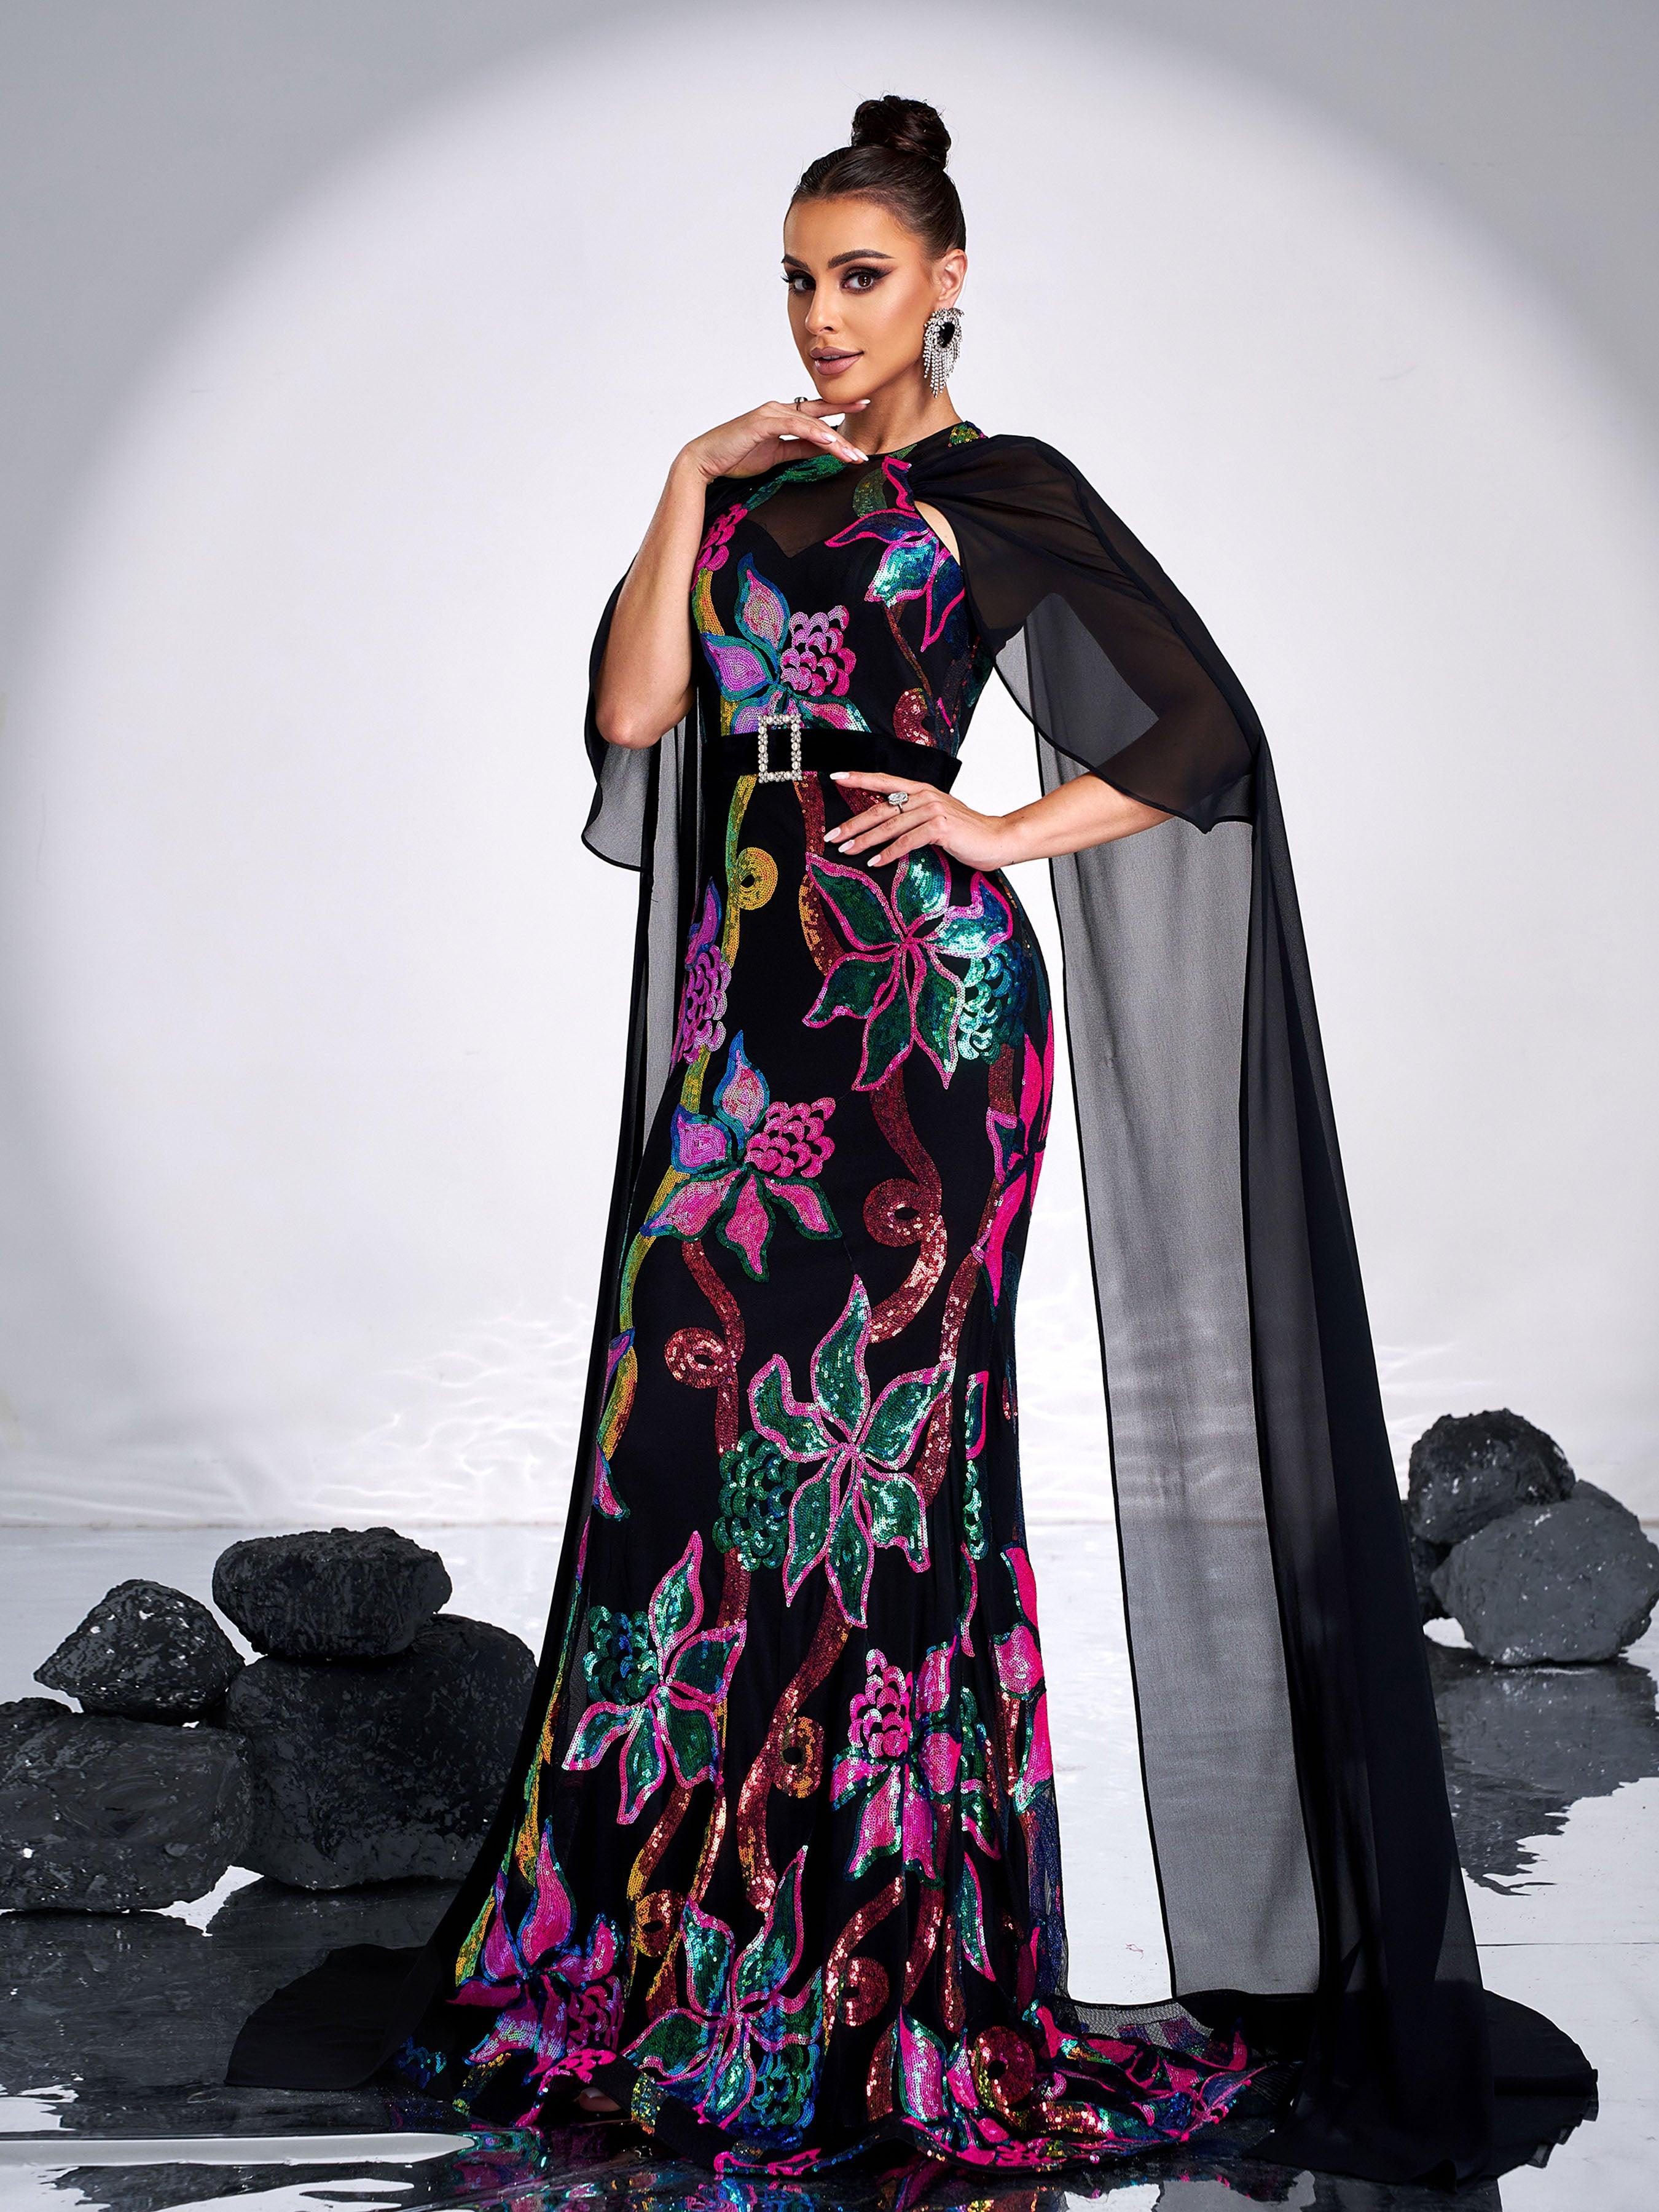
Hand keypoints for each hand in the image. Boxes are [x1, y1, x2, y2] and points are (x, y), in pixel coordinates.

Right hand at [681, 400, 869, 482]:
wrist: (705, 461)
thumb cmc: (737, 457)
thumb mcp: (777, 456)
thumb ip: (800, 450)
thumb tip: (826, 449)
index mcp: (781, 416)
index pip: (817, 412)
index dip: (841, 410)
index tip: (863, 408)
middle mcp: (778, 410)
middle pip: (819, 415)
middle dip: (845, 420)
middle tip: (867, 430)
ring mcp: (770, 413)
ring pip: (810, 423)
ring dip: (834, 439)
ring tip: (853, 453)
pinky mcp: (762, 423)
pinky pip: (793, 425)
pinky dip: (813, 432)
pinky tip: (830, 441)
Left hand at [823, 771, 1017, 871]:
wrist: (997, 838)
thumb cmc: (966, 832)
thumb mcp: (936, 818)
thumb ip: (913, 817)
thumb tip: (885, 828)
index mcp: (921, 790)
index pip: (884, 780)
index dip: (858, 777)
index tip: (835, 777)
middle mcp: (924, 796)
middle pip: (880, 808)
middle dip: (852, 823)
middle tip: (832, 836)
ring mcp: (932, 810)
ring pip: (889, 826)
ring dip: (864, 840)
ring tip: (846, 851)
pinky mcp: (939, 827)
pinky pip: (906, 841)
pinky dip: (888, 854)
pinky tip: (875, 862)